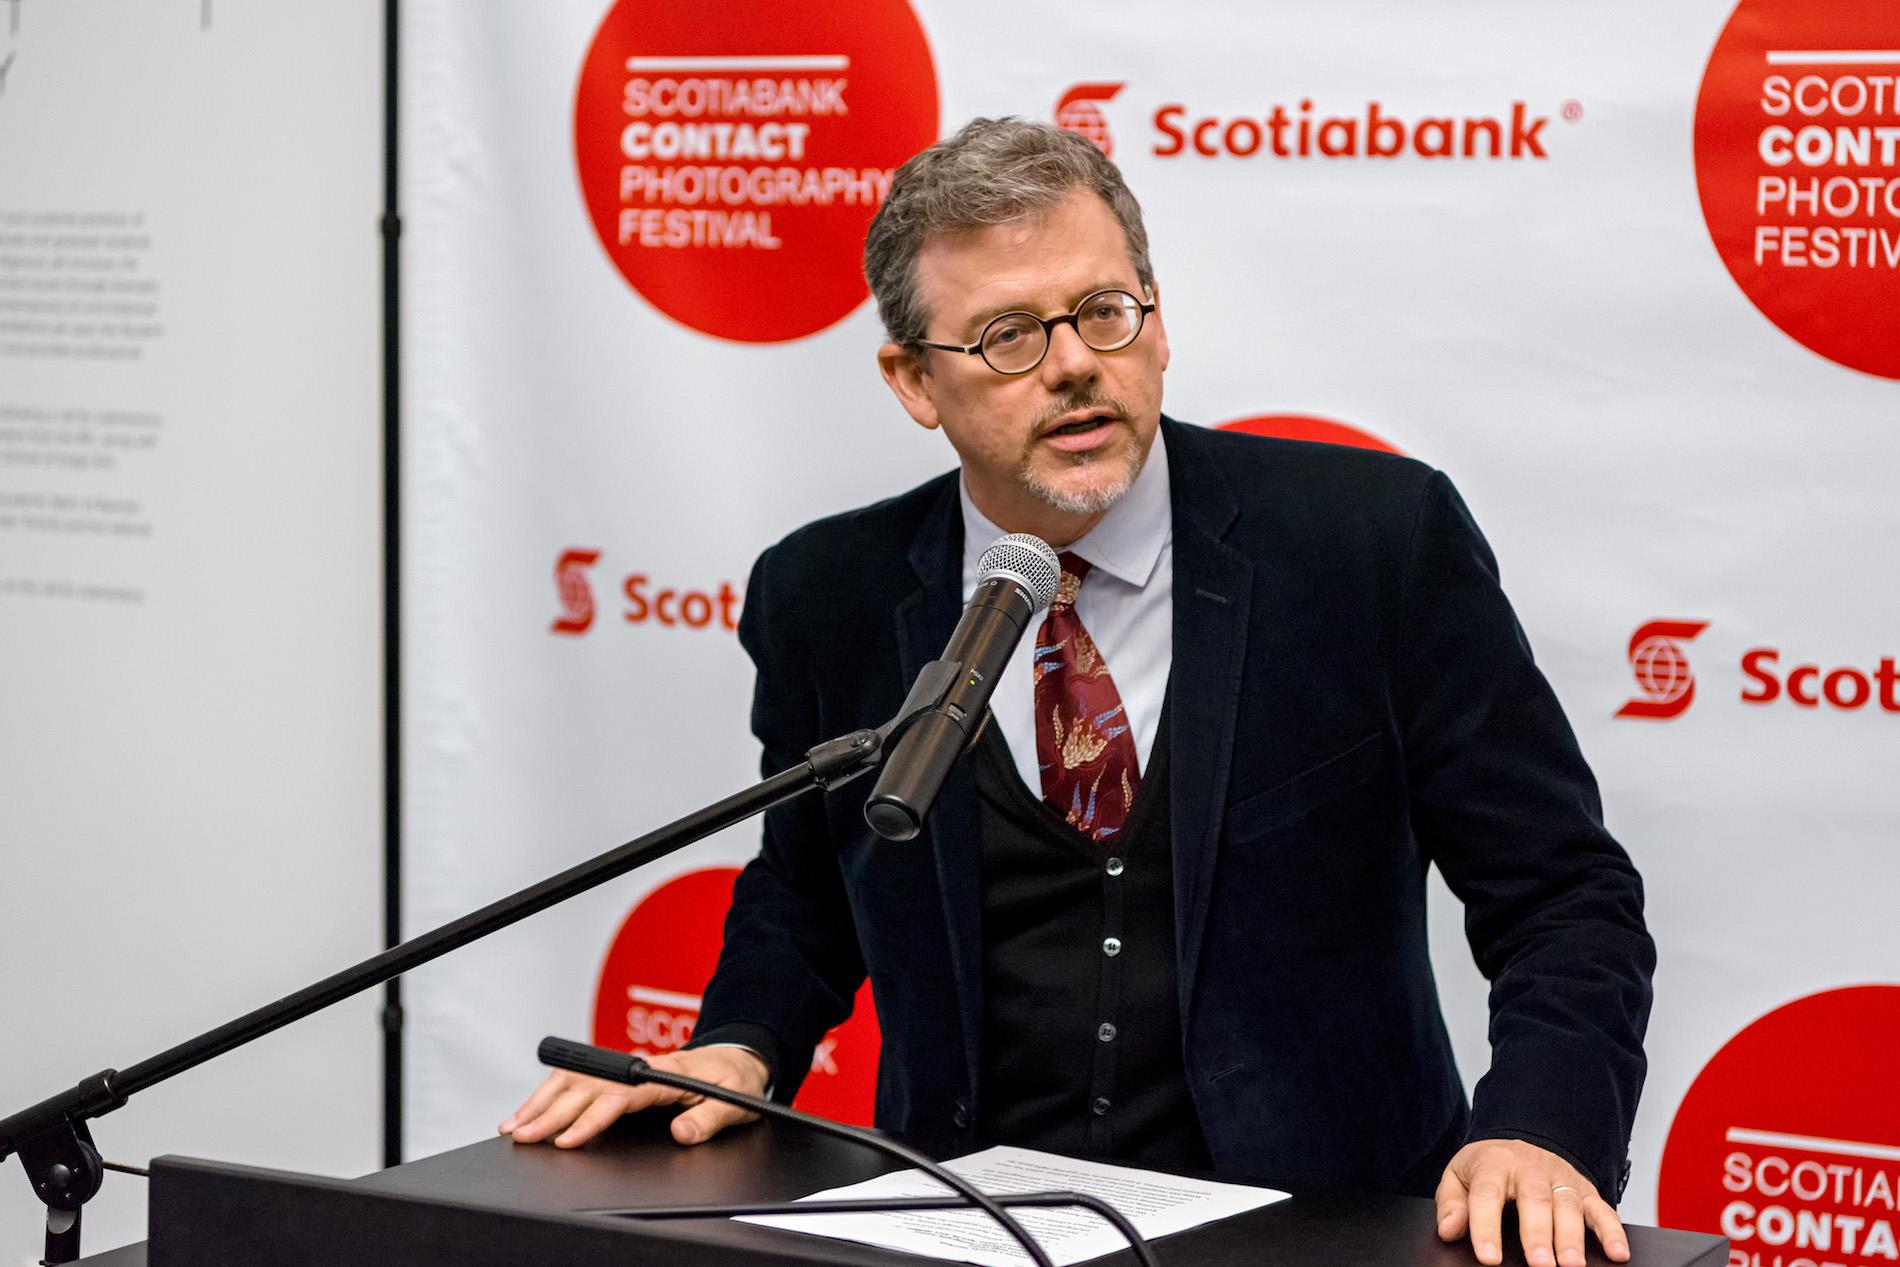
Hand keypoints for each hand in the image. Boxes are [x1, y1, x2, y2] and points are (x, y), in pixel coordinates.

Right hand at [499, 1045, 770, 1149]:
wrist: (736, 1059)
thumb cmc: (733, 1081)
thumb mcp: (735, 1104)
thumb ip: (709, 1120)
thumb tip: (681, 1134)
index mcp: (664, 1074)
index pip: (618, 1097)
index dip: (590, 1119)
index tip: (566, 1140)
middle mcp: (639, 1067)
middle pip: (586, 1087)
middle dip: (550, 1113)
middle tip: (522, 1136)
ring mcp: (626, 1067)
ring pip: (574, 1079)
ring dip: (541, 1101)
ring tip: (513, 1125)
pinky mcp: (619, 1073)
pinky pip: (578, 1079)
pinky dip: (549, 1093)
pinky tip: (531, 1110)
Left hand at [1435, 1139, 1629, 1266]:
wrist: (1519, 1139)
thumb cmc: (1488, 1166)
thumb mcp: (1459, 1176)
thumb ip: (1452, 1203)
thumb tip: (1449, 1230)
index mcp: (1494, 1163)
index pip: (1487, 1195)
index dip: (1486, 1227)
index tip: (1489, 1257)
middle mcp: (1531, 1168)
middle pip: (1535, 1200)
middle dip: (1538, 1234)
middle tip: (1540, 1264)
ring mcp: (1561, 1178)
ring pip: (1568, 1204)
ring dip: (1572, 1236)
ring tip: (1571, 1265)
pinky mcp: (1586, 1190)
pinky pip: (1602, 1209)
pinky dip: (1612, 1231)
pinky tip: (1618, 1253)